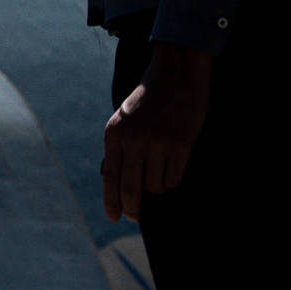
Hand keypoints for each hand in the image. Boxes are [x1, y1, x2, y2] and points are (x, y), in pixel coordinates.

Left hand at [101, 41, 211, 222]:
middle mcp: (133, 139)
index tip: (114, 217)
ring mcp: (157, 143)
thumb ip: (120, 147)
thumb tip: (118, 185)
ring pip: (154, 186)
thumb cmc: (150, 97)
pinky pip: (173, 178)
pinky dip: (172, 178)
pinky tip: (172, 165)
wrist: (176, 72)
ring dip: (157, 186)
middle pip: (131, 188)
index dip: (112, 201)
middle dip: (133, 208)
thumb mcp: (124, 117)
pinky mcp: (180, 145)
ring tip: (159, 170)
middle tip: (136, 217)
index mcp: (115, 132)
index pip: (110, 176)